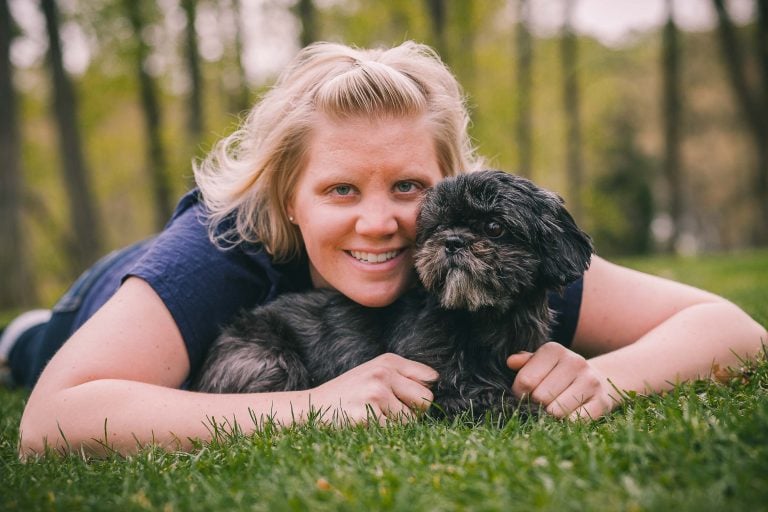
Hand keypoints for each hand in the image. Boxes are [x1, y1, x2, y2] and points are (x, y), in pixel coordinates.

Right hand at [310, 353, 436, 424]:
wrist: (312, 407)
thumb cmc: (349, 392)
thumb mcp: (374, 372)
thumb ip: (404, 374)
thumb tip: (434, 381)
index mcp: (388, 361)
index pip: (428, 378)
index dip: (420, 393)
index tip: (407, 397)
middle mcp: (383, 373)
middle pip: (425, 400)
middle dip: (414, 410)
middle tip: (390, 410)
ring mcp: (375, 394)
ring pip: (410, 420)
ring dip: (397, 424)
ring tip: (374, 416)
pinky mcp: (368, 416)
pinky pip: (394, 432)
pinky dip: (385, 433)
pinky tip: (367, 424)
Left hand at [506, 342, 616, 420]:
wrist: (596, 380)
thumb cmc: (557, 373)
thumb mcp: (540, 363)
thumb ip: (524, 363)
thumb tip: (510, 362)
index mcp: (554, 350)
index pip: (526, 380)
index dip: (519, 393)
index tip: (523, 394)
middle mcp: (575, 362)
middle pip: (540, 397)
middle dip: (535, 405)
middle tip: (539, 404)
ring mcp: (591, 381)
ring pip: (557, 411)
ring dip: (550, 416)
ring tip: (552, 410)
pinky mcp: (602, 401)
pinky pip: (575, 421)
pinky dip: (567, 424)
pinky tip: (567, 416)